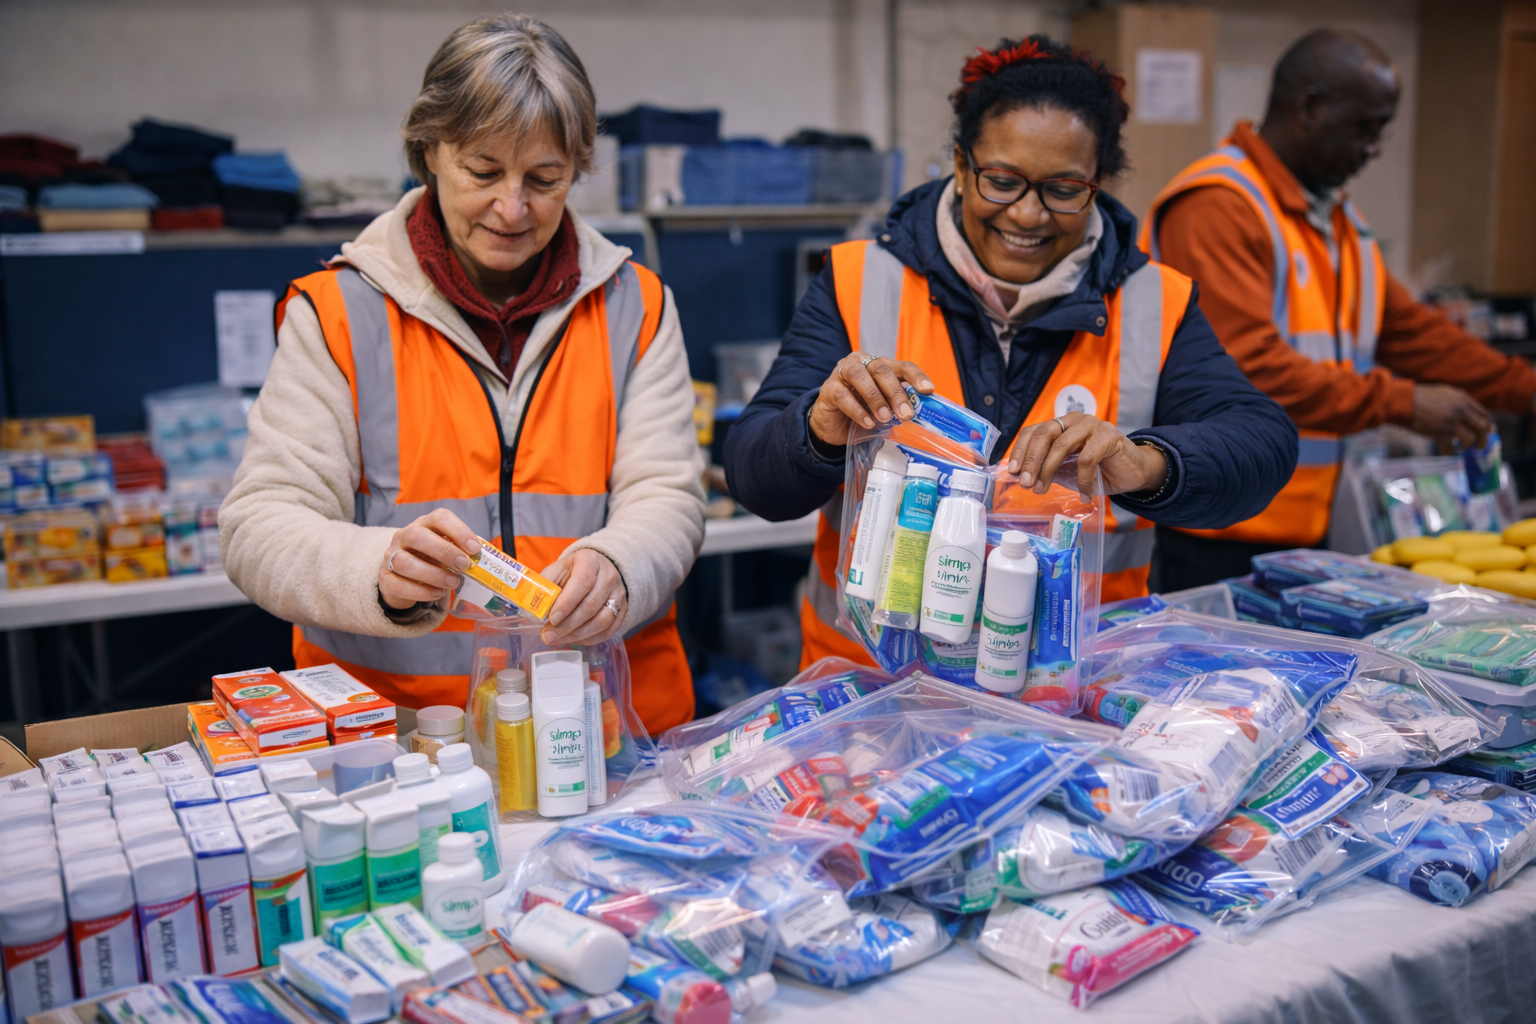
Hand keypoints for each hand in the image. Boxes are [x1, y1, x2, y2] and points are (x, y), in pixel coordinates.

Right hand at [379, 509, 479, 609]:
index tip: (475, 548)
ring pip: (404, 562)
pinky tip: (437, 594)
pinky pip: (399, 585)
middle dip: (444, 551)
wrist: (404, 578)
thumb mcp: (447, 550)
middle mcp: (404, 536)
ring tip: (453, 583)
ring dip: (432, 574)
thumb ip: (462, 552)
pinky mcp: (385, 579)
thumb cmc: (431, 560)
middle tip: (464, 565)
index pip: (438, 517)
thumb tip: (485, 559)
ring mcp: (391, 557)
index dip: (458, 531)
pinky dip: (420, 592)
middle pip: (417, 536)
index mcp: (424, 524)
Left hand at [539, 549, 627, 645]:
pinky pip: (608, 631)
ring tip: (558, 639)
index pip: (582, 583)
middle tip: (548, 635)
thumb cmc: (573, 571)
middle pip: (591, 605)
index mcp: (590, 561)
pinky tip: (574, 639)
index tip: (551, 618)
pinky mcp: (623, 610)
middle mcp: (609, 577)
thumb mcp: (557, 570)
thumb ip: (545, 586)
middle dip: (567, 625)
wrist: (598, 568)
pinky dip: (589, 639)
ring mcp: (619, 595)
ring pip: (601, 621)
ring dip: (577, 634)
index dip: (566, 603)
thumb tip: (533, 612)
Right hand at [809, 354, 934, 446]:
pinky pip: (843, 395)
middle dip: (896, 392)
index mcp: (879, 365)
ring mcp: (842, 373)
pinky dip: (857, 410)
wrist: (833, 426)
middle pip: (881, 370)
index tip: (928, 390)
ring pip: (860, 376)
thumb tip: (918, 413)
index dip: (915, 376)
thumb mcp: (884, 408)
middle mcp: (861, 363)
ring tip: (885, 418)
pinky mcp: (828, 389)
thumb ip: (897, 406)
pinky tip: (868, 423)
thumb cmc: (862, 412)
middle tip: (906, 414)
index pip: (901, 365)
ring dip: (875, 398)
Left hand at [1006, 413, 1166, 498]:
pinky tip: (1084, 494)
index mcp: (1061, 424)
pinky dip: (1082, 481)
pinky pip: (1087, 459)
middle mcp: (1074, 420)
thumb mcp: (1066, 470)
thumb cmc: (1097, 470)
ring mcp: (1092, 425)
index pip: (1034, 431)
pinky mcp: (1109, 436)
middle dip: (1031, 461)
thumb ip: (1047, 468)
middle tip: (1026, 483)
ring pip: (1062, 445)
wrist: (1132, 472)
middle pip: (1044, 435)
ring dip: (1049, 471)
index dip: (1021, 450)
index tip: (1013, 471)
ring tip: (1043, 490)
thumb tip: (1021, 476)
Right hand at [1412, 384, 1491, 447]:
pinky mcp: (1439, 433)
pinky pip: (1451, 447)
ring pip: (1470, 439)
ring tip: (1460, 448)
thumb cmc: (1421, 396)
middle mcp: (1460, 411)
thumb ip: (1459, 402)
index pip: (1484, 414)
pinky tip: (1444, 450)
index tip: (1488, 433)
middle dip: (1483, 439)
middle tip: (1479, 447)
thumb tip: (1470, 414)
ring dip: (1467, 446)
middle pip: (1482, 428)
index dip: (1488, 425)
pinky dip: (1449, 451)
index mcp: (1463, 400)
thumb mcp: (1445, 393)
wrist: (1405, 401)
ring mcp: (1450, 422)